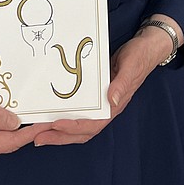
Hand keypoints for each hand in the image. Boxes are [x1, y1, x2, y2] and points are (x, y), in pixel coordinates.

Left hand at [27, 15, 180, 146]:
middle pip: (82, 131)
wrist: (146, 47)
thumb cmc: (140, 56)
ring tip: (39, 132)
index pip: (94, 124)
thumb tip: (111, 101)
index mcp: (116, 104)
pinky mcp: (96, 95)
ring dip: (59, 131)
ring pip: (79, 125)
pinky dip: (65, 117)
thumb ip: (122, 84)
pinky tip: (51, 115)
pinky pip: (79, 112)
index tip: (56, 124)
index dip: (74, 127)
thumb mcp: (131, 66)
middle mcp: (108, 108)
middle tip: (37, 137)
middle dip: (60, 136)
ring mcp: (101, 103)